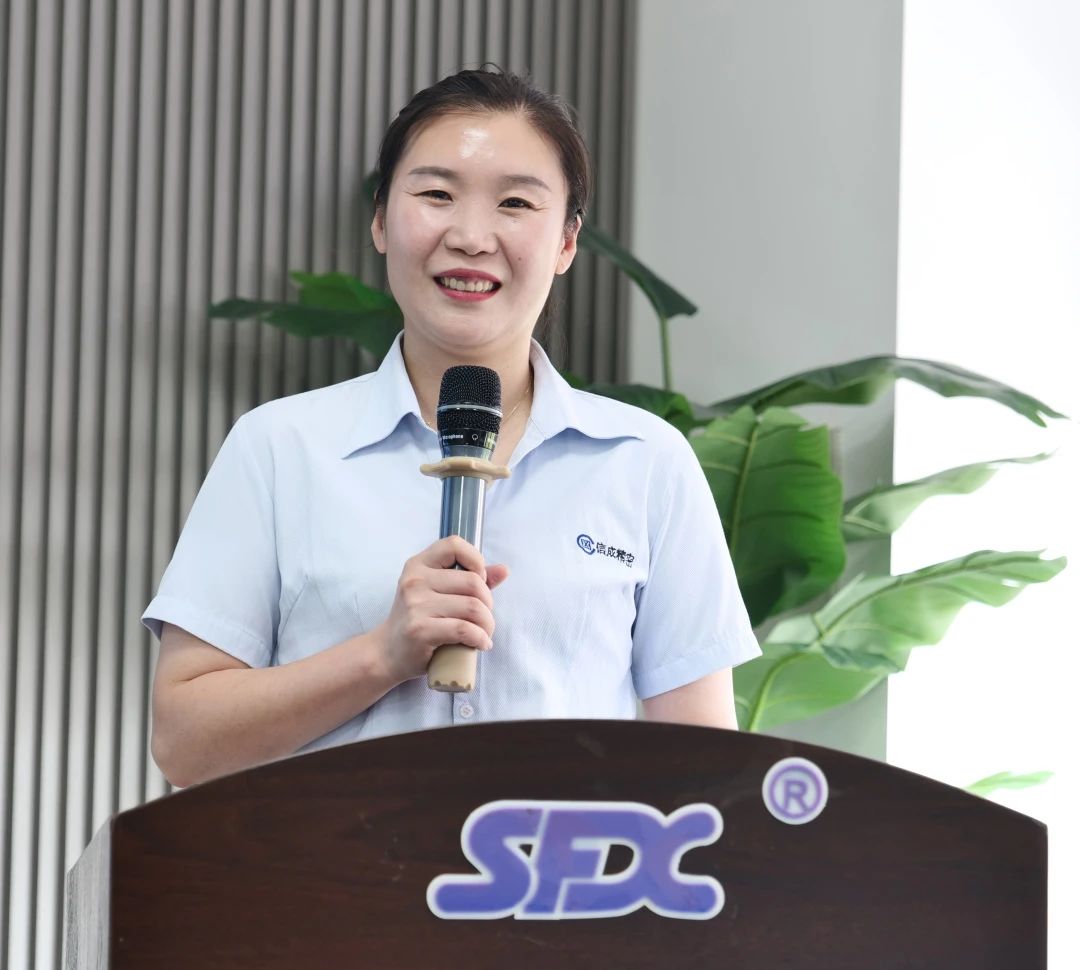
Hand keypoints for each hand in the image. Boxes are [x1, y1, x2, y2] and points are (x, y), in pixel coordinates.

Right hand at [373, 536, 509, 684]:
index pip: (454, 545)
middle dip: (488, 603)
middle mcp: (415, 580)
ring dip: (487, 624)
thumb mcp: (438, 593)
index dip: (476, 560)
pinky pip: (465, 629)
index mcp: (418, 565)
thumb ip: (470, 579)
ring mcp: (415, 605)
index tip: (479, 582)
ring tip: (484, 633)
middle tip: (484, 618)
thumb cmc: (419, 620)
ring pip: (473, 607)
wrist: (387, 652)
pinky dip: (480, 638)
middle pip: (472, 582)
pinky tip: (480, 644)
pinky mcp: (420, 630)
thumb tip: (503, 570)